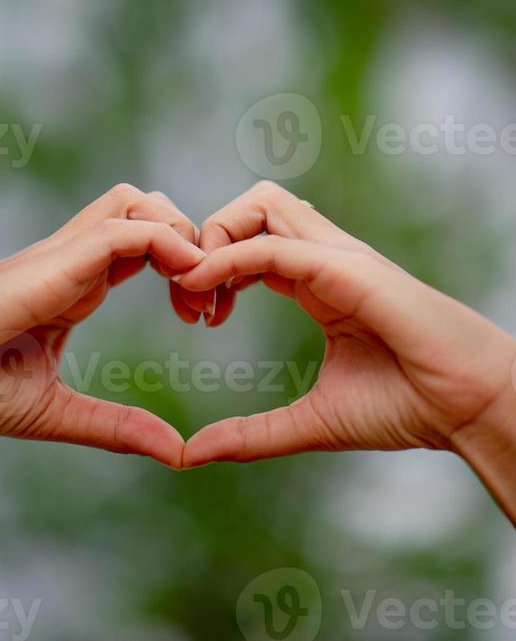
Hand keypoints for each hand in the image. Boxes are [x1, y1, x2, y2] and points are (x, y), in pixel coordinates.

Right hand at [0, 185, 203, 467]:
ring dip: (179, 233)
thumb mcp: (57, 412)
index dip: (186, 266)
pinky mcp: (52, 262)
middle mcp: (73, 259)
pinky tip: (185, 281)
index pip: (146, 244)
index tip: (205, 316)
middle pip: (147, 207)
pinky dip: (164, 244)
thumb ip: (116, 426)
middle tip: (208, 301)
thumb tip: (175, 452)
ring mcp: (62, 255)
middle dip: (191, 240)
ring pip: (137, 203)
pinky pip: (122, 230)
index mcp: (76, 284)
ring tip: (196, 289)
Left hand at [178, 183, 515, 519]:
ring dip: (217, 237)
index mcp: (316, 281)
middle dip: (207, 238)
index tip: (196, 318)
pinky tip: (204, 291)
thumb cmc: (406, 405)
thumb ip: (252, 433)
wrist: (466, 408)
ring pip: (262, 203)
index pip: (250, 241)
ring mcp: (338, 257)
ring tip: (198, 293)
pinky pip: (274, 246)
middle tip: (189, 298)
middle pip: (251, 206)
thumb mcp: (311, 421)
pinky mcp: (347, 269)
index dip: (211, 268)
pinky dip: (230, 259)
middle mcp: (324, 258)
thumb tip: (191, 453)